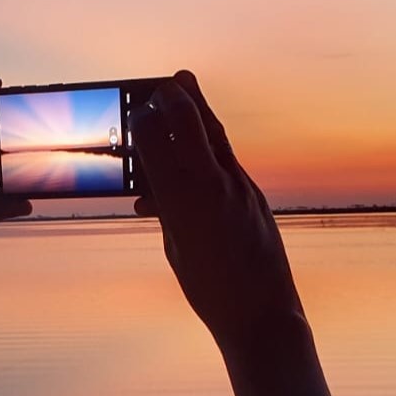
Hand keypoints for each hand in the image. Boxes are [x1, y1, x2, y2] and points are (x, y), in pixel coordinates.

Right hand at [131, 71, 303, 349]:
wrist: (261, 313)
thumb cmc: (210, 291)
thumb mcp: (175, 247)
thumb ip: (166, 210)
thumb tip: (153, 190)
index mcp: (184, 201)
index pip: (156, 144)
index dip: (142, 122)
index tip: (134, 109)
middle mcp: (213, 186)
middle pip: (192, 125)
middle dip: (175, 98)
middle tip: (163, 82)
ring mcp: (239, 188)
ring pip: (215, 135)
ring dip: (199, 107)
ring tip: (184, 83)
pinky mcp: (253, 195)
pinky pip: (226, 158)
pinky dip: (209, 144)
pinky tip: (198, 143)